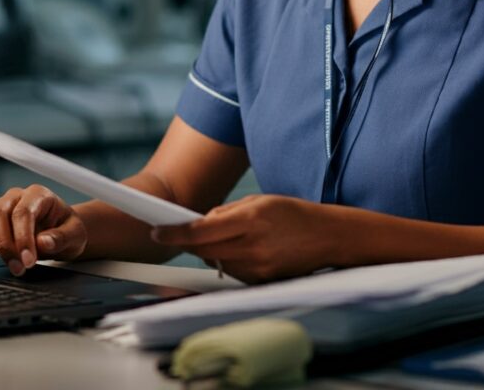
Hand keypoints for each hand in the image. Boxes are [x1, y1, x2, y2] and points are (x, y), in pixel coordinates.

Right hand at [0, 184, 86, 275]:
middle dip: (5, 243)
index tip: (28, 261)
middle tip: (17, 267)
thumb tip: (43, 242)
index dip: (23, 238)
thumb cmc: (67, 229)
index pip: (23, 212)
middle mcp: (16, 196)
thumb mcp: (75, 234)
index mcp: (38, 195)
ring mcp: (0, 204)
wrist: (63, 230)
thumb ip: (61, 237)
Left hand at [151, 194, 343, 282]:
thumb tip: (199, 224)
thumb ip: (226, 213)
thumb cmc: (292, 213)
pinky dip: (229, 261)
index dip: (174, 234)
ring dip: (211, 252)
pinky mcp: (262, 281)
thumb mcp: (259, 201)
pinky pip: (233, 272)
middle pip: (203, 251)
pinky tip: (243, 249)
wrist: (328, 236)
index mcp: (250, 220)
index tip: (156, 232)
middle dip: (189, 243)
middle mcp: (252, 246)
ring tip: (228, 237)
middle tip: (179, 233)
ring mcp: (258, 268)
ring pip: (216, 263)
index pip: (200, 232)